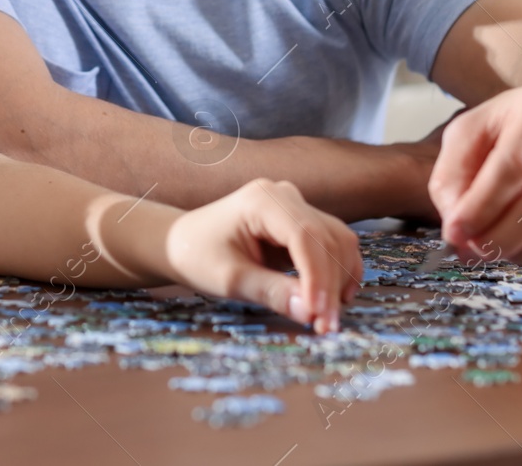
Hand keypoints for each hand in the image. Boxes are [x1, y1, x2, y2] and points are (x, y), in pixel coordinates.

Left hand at [163, 179, 362, 333]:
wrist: (183, 243)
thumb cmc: (198, 256)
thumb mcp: (229, 279)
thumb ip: (270, 292)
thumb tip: (310, 311)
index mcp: (261, 200)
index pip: (304, 236)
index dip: (317, 276)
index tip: (319, 314)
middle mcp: (283, 195)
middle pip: (326, 238)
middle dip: (330, 284)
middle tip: (325, 327)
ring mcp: (294, 206)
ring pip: (336, 241)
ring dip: (339, 279)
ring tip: (326, 319)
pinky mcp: (300, 222)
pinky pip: (331, 245)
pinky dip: (337, 272)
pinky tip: (333, 300)